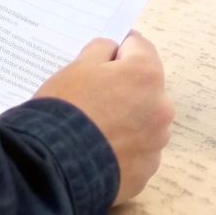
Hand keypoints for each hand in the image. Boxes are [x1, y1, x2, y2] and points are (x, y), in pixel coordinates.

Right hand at [34, 31, 173, 204]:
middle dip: (126, 85)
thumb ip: (101, 49)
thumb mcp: (77, 66)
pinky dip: (125, 147)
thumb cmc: (67, 107)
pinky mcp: (146, 169)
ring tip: (97, 126)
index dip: (120, 48)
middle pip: (146, 85)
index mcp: (146, 75)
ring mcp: (157, 142)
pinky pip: (139, 149)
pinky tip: (101, 149)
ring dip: (129, 117)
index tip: (105, 56)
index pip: (139, 46)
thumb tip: (112, 51)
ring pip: (145, 119)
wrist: (54, 165)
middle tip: (95, 95)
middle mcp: (161, 107)